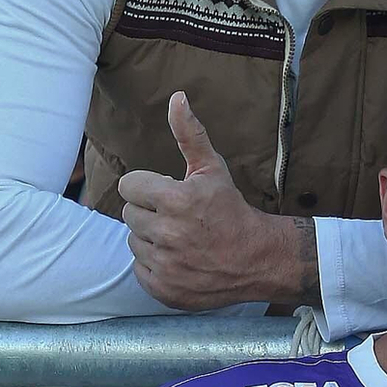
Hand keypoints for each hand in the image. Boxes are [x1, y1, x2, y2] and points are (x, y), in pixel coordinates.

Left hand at [119, 93, 282, 308]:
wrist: (258, 259)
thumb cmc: (231, 210)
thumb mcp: (212, 169)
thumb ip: (190, 133)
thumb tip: (176, 97)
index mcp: (176, 199)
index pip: (128, 185)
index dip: (147, 187)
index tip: (167, 194)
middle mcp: (168, 233)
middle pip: (129, 214)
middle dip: (149, 212)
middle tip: (177, 218)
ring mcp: (166, 264)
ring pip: (133, 241)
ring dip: (151, 238)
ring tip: (179, 239)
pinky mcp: (164, 289)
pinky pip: (139, 268)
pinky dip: (154, 265)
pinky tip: (178, 259)